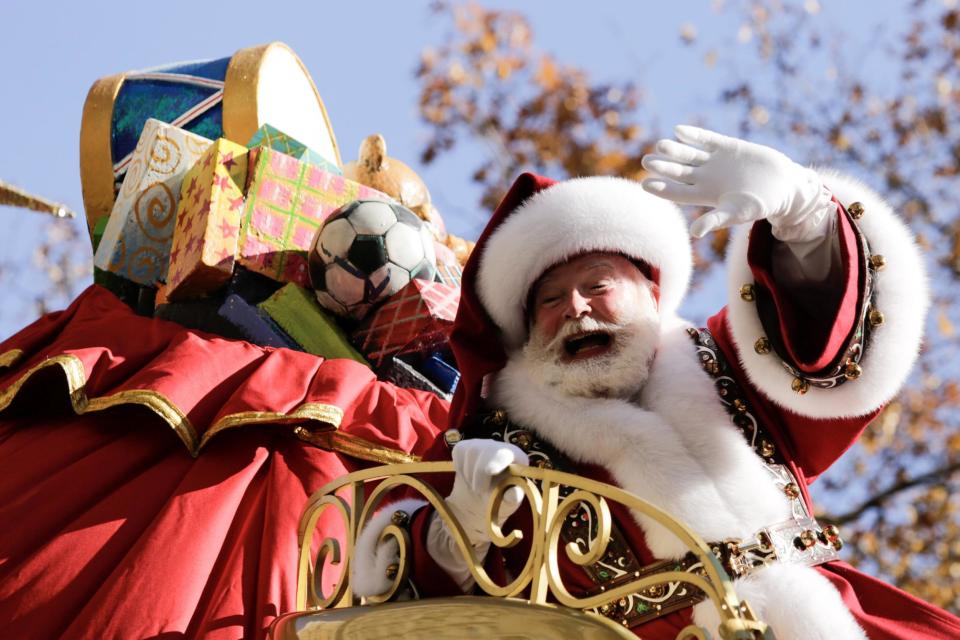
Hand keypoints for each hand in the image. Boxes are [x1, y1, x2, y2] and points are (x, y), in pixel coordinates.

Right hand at [446, 439, 528, 545]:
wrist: (479, 498)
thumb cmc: (498, 499)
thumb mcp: (508, 502)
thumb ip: (512, 497)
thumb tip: (513, 495)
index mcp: (516, 457)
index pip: (506, 454)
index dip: (497, 460)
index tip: (491, 471)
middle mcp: (500, 446)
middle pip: (486, 450)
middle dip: (479, 472)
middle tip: (479, 491)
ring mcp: (482, 444)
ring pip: (471, 452)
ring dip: (470, 474)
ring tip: (476, 485)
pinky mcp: (467, 445)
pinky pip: (459, 451)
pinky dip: (459, 467)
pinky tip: (468, 476)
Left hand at [641, 125, 831, 240]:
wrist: (782, 185)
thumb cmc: (759, 205)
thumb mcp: (736, 213)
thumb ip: (714, 220)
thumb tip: (694, 233)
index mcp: (705, 195)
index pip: (677, 192)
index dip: (662, 188)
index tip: (645, 185)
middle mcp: (705, 177)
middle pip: (679, 171)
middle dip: (663, 166)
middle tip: (646, 161)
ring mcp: (715, 161)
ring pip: (689, 154)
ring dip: (675, 149)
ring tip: (661, 145)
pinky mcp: (727, 147)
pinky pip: (707, 139)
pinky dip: (694, 135)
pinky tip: (679, 131)